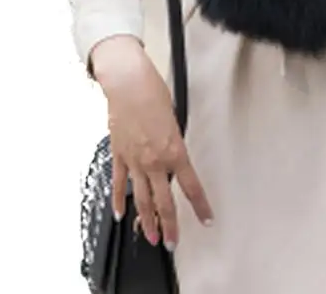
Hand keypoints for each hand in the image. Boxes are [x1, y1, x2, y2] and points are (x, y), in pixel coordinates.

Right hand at [90, 36, 213, 249]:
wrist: (128, 83)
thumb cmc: (153, 93)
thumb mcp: (174, 119)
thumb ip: (173, 143)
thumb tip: (172, 156)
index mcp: (174, 150)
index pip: (191, 186)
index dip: (200, 206)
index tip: (206, 218)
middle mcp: (155, 160)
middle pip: (164, 202)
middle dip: (170, 225)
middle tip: (172, 241)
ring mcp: (135, 160)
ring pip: (141, 200)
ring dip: (146, 221)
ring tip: (150, 236)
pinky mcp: (119, 155)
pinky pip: (119, 184)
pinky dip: (119, 201)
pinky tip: (121, 215)